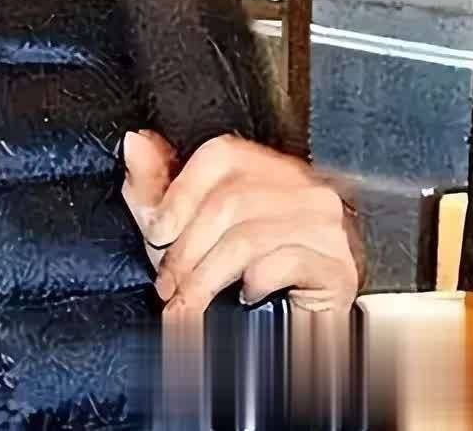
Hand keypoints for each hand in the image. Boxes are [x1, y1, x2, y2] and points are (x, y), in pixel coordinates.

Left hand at [122, 131, 361, 316]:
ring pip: (249, 237)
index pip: (222, 156)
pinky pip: (284, 264)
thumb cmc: (235, 273)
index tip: (156, 231)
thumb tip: (135, 142)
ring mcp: (326, 224)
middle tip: (167, 283)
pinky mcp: (338, 264)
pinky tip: (244, 296)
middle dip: (186, 249)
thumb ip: (155, 184)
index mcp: (267, 167)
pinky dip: (253, 284)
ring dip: (206, 277)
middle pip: (230, 201)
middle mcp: (303, 186)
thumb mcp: (181, 226)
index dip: (181, 193)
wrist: (288, 330)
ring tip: (188, 301)